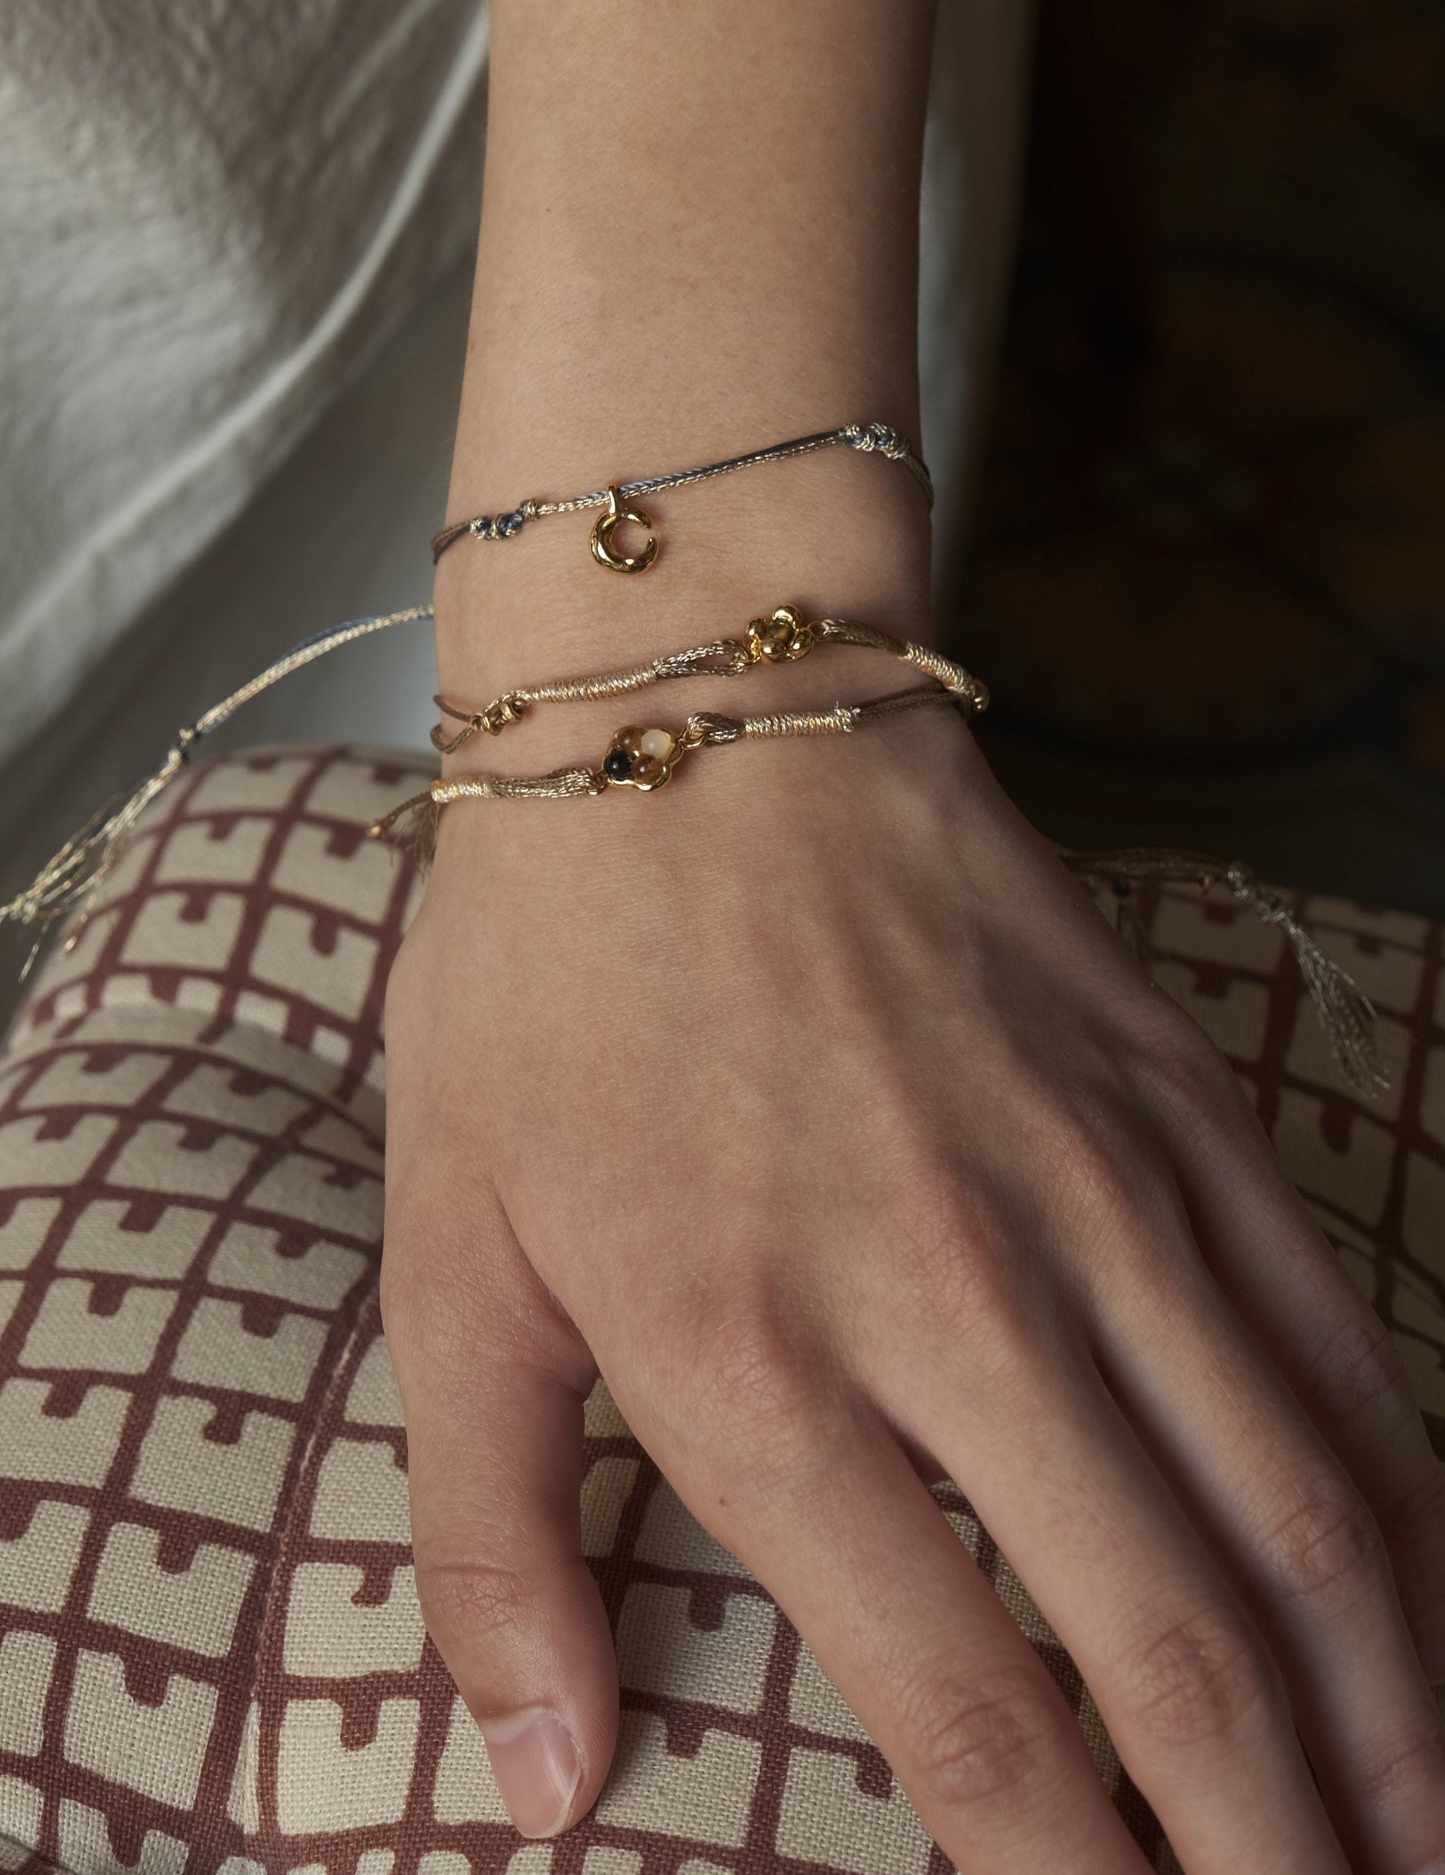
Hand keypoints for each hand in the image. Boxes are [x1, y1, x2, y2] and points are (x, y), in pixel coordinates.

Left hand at [379, 700, 1444, 1873]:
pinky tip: (1420, 1617)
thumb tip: (543, 1781)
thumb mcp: (452, 1257)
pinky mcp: (1187, 1115)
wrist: (705, 723)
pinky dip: (1411, 1519)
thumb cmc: (552, 990)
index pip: (977, 1712)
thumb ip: (488, 1537)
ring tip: (1417, 1849)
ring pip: (1318, 1521)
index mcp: (763, 1365)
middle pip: (1192, 1656)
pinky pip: (1342, 1350)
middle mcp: (968, 1301)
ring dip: (1396, 1725)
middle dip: (1285, 1862)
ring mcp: (1110, 1199)